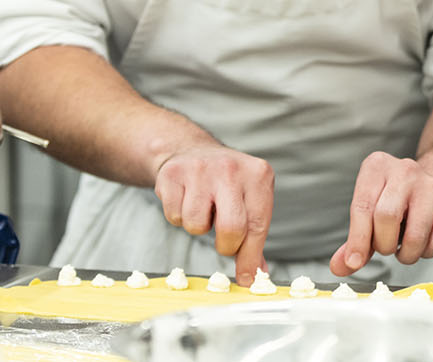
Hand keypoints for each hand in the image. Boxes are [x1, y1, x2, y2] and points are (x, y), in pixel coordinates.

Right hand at [153, 145, 274, 285]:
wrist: (190, 152)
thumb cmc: (225, 184)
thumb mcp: (249, 200)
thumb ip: (254, 237)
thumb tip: (256, 276)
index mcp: (258, 175)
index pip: (258, 224)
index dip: (250, 256)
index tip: (247, 279)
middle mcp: (232, 169)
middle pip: (231, 228)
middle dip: (226, 246)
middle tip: (224, 241)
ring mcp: (201, 169)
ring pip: (197, 225)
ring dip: (198, 226)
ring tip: (203, 208)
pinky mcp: (173, 174)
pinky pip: (174, 216)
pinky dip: (178, 215)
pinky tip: (186, 199)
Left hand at [329, 152, 432, 275]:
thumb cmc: (395, 201)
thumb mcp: (369, 211)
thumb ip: (354, 239)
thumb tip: (341, 266)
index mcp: (377, 166)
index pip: (362, 206)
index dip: (357, 239)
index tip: (354, 261)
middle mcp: (405, 170)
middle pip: (387, 217)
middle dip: (383, 244)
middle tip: (386, 247)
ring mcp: (432, 186)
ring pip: (414, 235)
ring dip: (405, 254)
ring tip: (404, 246)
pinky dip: (425, 253)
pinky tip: (422, 241)